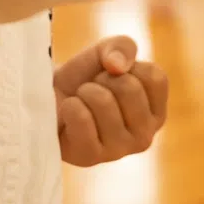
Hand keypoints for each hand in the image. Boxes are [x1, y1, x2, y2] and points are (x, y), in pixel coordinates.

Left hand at [53, 36, 167, 166]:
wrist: (47, 97)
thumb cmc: (84, 77)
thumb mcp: (106, 52)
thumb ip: (122, 47)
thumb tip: (117, 66)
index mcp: (155, 112)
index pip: (155, 78)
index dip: (127, 65)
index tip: (114, 74)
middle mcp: (144, 136)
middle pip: (129, 88)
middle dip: (103, 78)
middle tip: (92, 88)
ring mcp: (119, 150)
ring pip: (104, 101)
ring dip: (84, 92)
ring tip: (80, 101)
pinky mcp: (90, 157)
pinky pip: (81, 117)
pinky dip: (70, 106)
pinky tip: (69, 114)